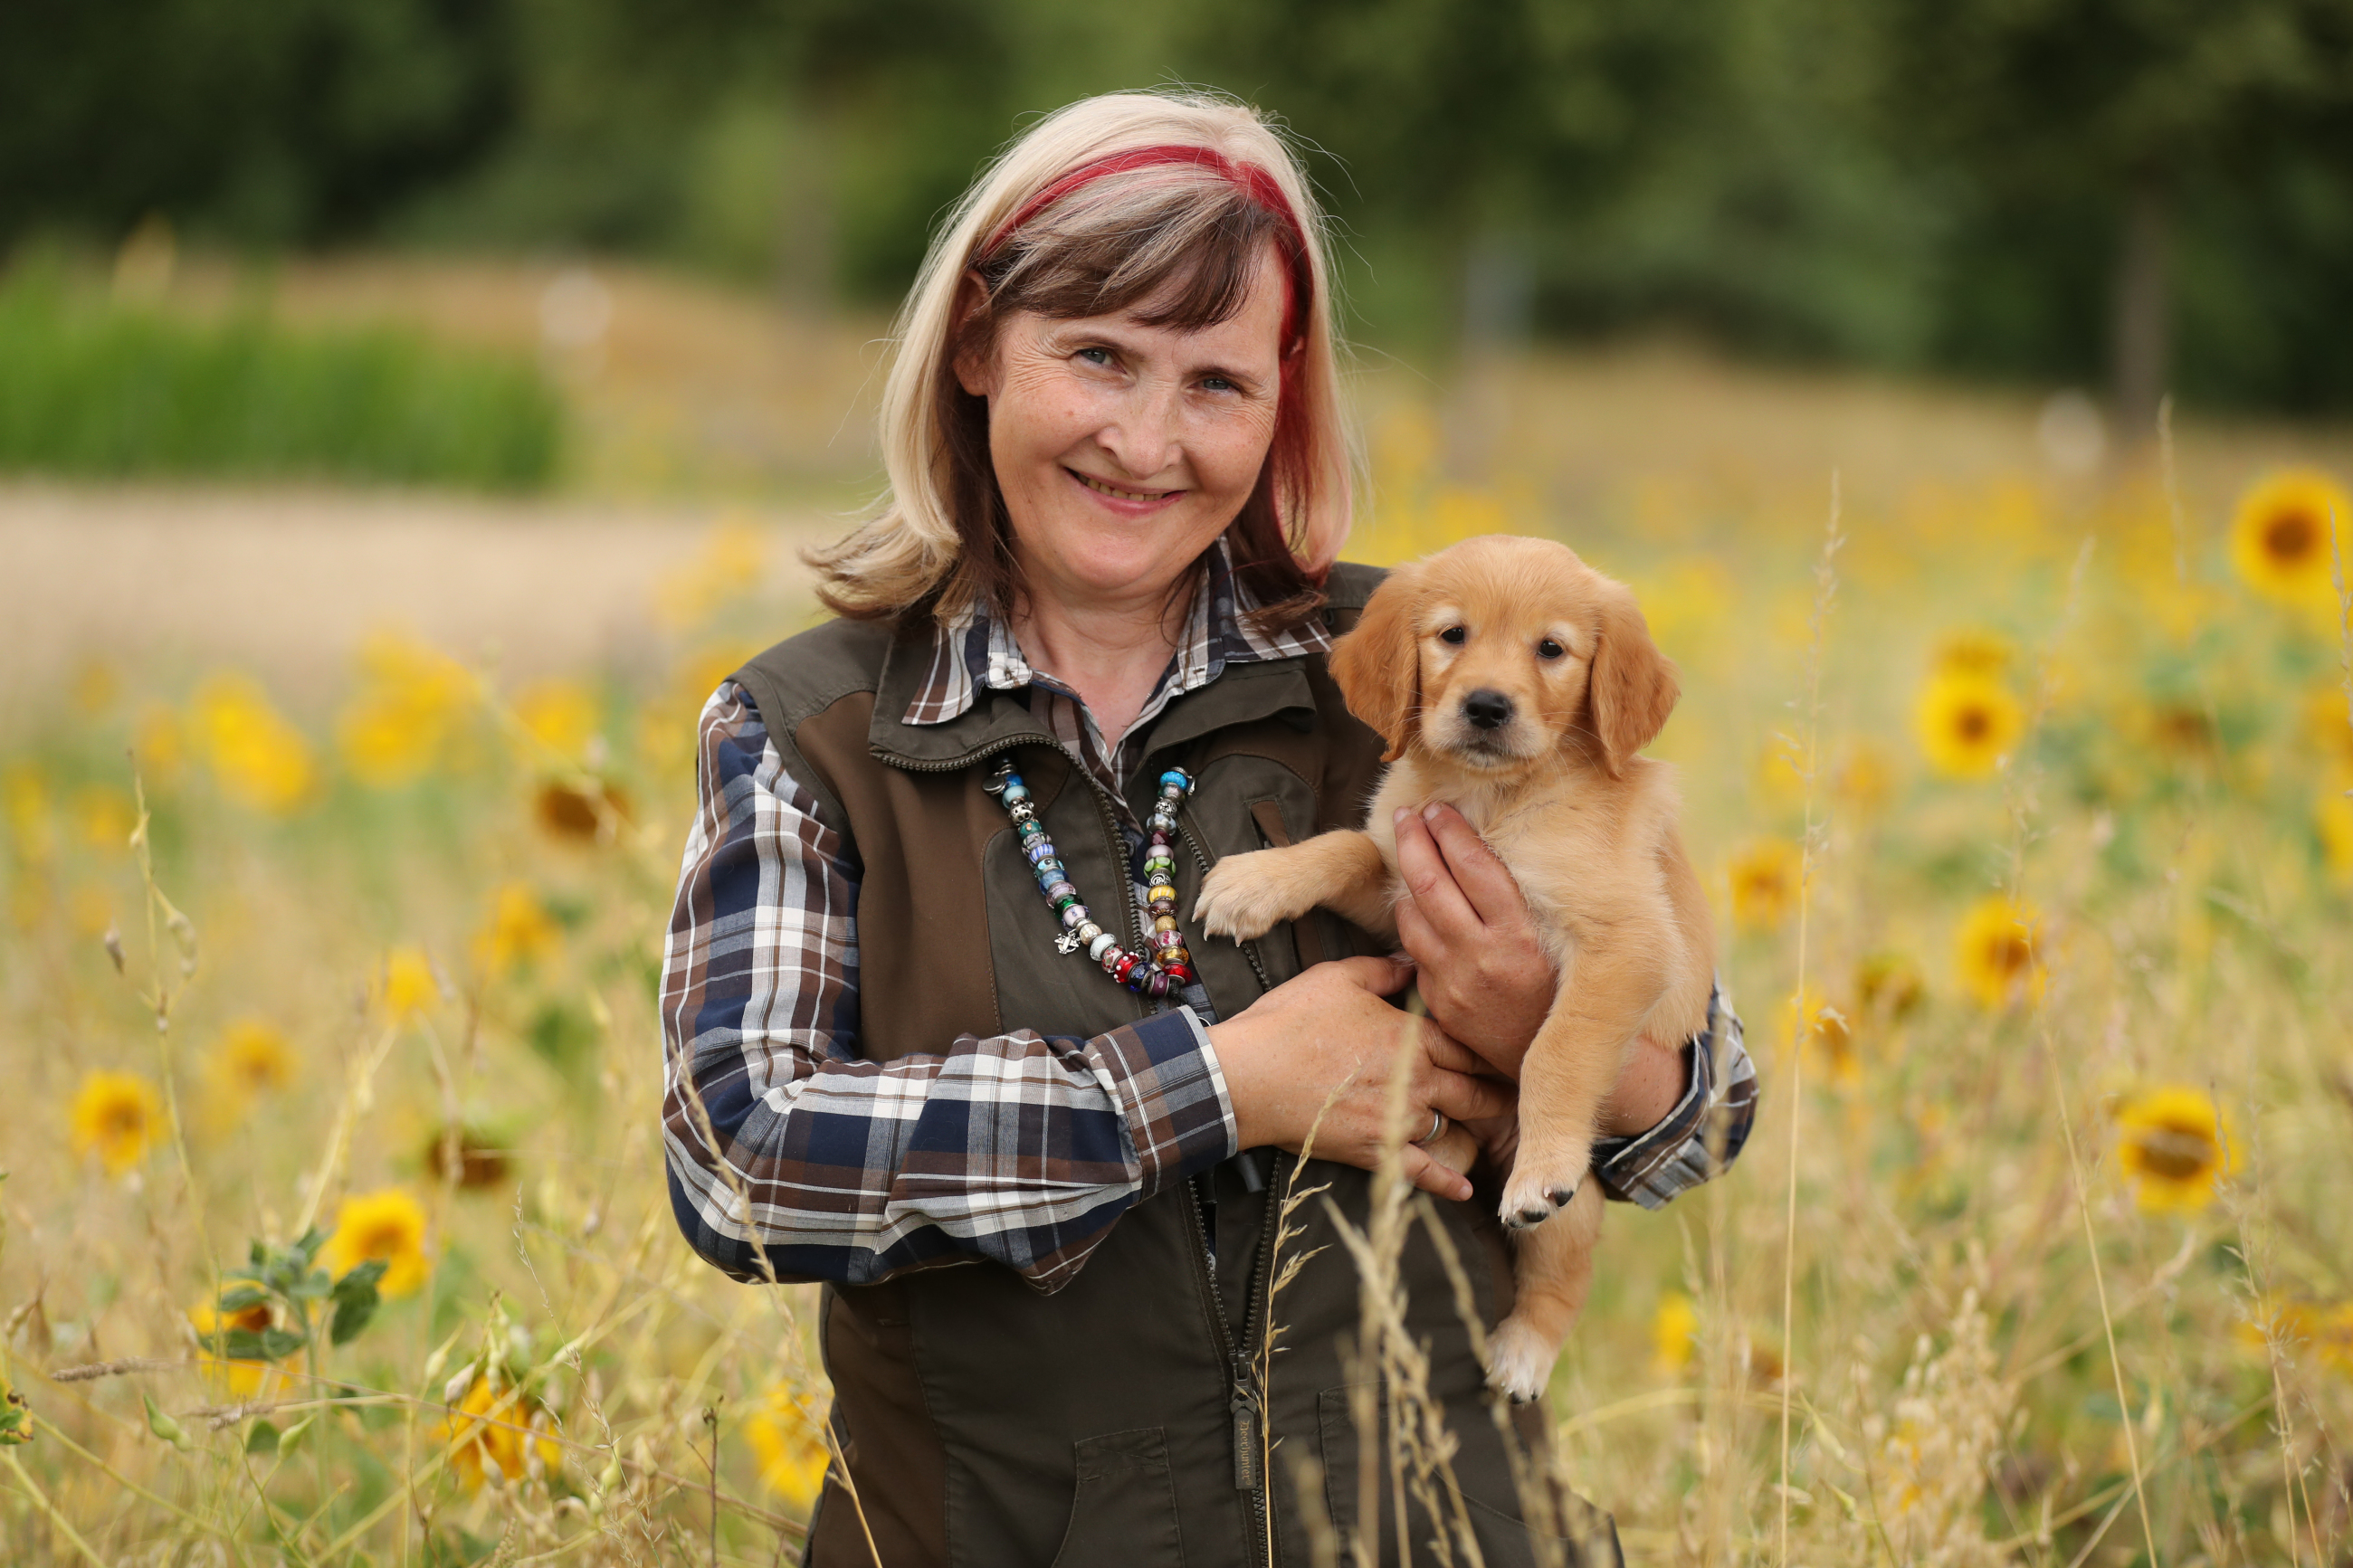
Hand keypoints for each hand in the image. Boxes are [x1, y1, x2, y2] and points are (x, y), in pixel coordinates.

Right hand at [1207, 956, 1511, 1202]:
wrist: (1251, 1075)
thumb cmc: (1292, 1020)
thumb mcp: (1340, 977)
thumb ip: (1386, 970)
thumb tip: (1415, 961)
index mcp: (1413, 1035)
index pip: (1469, 1044)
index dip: (1494, 1048)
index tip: (1514, 1051)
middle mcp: (1418, 1079)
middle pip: (1474, 1087)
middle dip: (1500, 1091)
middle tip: (1522, 1094)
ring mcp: (1400, 1119)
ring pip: (1455, 1125)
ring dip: (1480, 1130)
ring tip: (1501, 1132)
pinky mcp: (1379, 1151)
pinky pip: (1423, 1171)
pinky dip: (1448, 1182)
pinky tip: (1466, 1189)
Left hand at [1392, 804, 1556, 1078]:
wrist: (1552, 1060)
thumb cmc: (1563, 992)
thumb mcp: (1557, 943)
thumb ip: (1521, 903)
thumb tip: (1484, 850)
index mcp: (1520, 936)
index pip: (1475, 867)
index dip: (1452, 830)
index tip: (1439, 808)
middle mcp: (1483, 958)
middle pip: (1431, 884)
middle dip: (1414, 840)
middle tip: (1407, 814)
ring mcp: (1454, 983)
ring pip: (1412, 916)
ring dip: (1405, 879)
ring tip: (1406, 849)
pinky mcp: (1438, 1004)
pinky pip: (1413, 953)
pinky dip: (1411, 923)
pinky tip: (1413, 904)